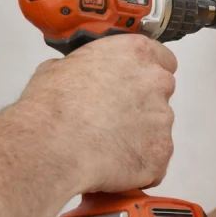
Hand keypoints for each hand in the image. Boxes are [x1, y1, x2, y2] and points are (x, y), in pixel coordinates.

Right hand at [16, 34, 177, 193]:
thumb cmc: (52, 108)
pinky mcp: (162, 153)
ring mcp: (163, 120)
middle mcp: (157, 83)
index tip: (134, 82)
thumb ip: (87, 68)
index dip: (145, 72)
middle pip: (161, 93)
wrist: (54, 149)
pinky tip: (111, 163)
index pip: (163, 58)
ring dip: (139, 134)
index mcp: (135, 54)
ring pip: (158, 128)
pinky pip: (154, 159)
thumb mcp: (58, 69)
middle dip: (142, 104)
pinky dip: (138, 163)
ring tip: (105, 143)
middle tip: (113, 116)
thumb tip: (82, 75)